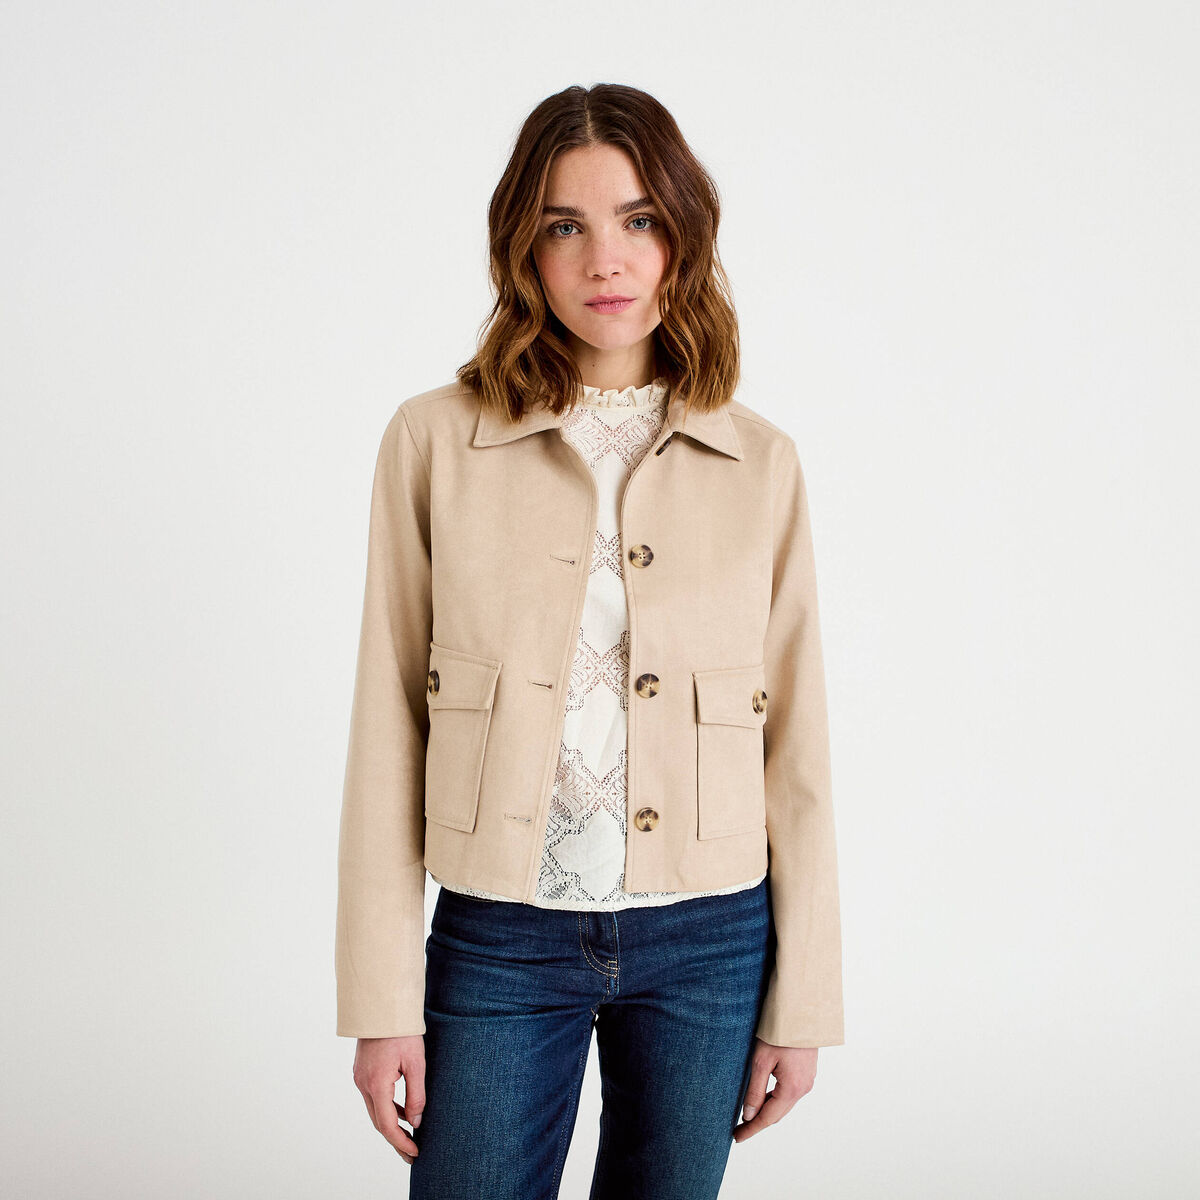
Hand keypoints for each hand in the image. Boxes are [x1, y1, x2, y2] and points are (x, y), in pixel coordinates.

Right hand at [352, 1035, 425, 1164]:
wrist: (383, 1006)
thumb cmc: (402, 1031)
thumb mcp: (416, 1063)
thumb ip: (416, 1094)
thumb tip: (416, 1121)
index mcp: (377, 1084)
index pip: (387, 1124)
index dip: (401, 1142)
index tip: (415, 1152)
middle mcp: (363, 1084)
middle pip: (378, 1121)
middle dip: (395, 1139)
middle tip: (412, 1153)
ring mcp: (360, 1077)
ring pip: (375, 1110)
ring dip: (390, 1124)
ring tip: (409, 1136)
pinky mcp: (362, 1071)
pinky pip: (374, 1097)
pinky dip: (387, 1108)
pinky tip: (401, 1112)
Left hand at [733, 1038, 817, 1142]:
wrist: (802, 1011)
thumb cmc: (780, 1033)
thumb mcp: (761, 1061)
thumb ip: (755, 1090)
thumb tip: (749, 1115)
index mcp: (792, 1089)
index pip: (768, 1117)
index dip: (751, 1129)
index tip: (737, 1138)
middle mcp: (803, 1088)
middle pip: (777, 1113)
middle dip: (757, 1122)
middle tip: (738, 1129)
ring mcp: (807, 1081)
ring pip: (784, 1104)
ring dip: (767, 1111)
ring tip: (747, 1115)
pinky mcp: (807, 1073)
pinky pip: (790, 1094)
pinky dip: (775, 1099)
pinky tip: (763, 1097)